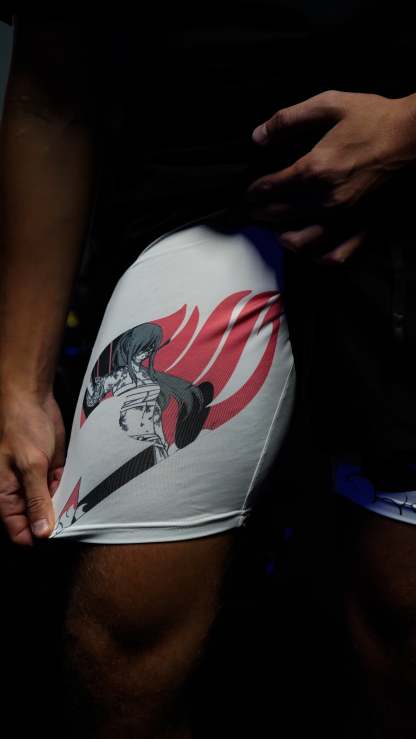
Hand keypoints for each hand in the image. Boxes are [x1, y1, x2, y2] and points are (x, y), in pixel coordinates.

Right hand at [0, 392, 65, 545]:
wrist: (33, 399)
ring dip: (65, 504)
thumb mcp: (31, 466)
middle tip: (73, 516)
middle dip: (55, 520)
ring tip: (78, 498)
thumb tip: (41, 533)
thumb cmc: (22, 428)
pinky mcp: (52, 471)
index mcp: (6, 496)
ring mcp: (37, 482)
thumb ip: (37, 499)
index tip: (59, 536)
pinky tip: (80, 484)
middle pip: (39, 520)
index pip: (20, 531)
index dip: (37, 536)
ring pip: (53, 506)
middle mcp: (20, 492)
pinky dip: (71, 488)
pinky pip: (63, 488)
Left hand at [246, 90, 415, 262]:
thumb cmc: (375, 118)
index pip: (269, 189)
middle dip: (260, 214)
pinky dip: (318, 257)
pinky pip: (335, 256)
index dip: (252, 192)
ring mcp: (345, 219)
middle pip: (279, 216)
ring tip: (276, 230)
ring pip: (301, 243)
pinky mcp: (364, 229)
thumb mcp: (330, 104)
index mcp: (314, 170)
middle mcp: (326, 201)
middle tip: (252, 211)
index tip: (246, 193)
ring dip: (282, 237)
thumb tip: (257, 137)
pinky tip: (311, 250)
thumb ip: (288, 119)